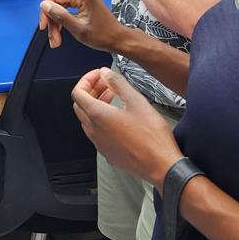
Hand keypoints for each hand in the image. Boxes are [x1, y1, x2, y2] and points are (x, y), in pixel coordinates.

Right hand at [39, 0, 131, 51]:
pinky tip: (61, 31)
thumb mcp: (78, 29)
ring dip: (56, 22)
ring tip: (56, 39)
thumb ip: (60, 16)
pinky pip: (65, 6)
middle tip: (53, 39)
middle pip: (55, 2)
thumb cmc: (103, 35)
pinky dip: (62, 19)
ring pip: (59, 5)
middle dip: (52, 21)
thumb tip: (44, 5)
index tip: (45, 28)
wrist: (117, 38)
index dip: (46, 13)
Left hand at [72, 67, 182, 187]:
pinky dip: (101, 119)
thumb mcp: (137, 102)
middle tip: (106, 83)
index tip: (99, 75)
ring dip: (96, 104)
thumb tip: (104, 73)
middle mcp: (93, 131)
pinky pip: (97, 133)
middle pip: (80, 105)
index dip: (86, 80)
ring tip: (113, 96)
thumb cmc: (151, 136)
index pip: (77, 93)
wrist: (161, 166)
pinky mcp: (108, 153)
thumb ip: (118, 84)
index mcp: (97, 116)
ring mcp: (99, 144)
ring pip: (88, 119)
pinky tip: (118, 116)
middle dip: (90, 90)